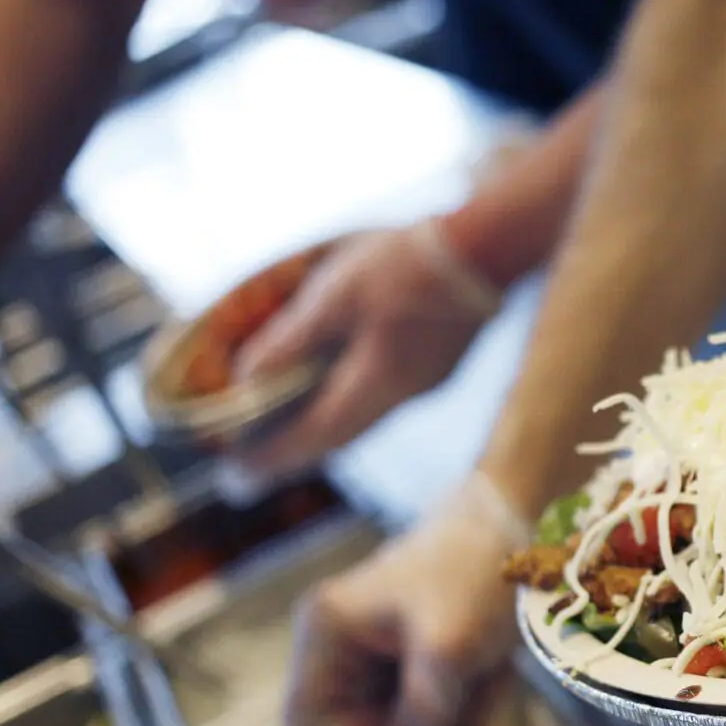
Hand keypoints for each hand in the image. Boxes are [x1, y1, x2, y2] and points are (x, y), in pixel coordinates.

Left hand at [218, 218, 501, 490]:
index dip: (274, 458)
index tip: (239, 478)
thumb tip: (246, 376)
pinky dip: (347, 404)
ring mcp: (425, 382)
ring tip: (286, 434)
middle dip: (294, 452)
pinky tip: (333, 391)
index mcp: (377, 383)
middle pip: (339, 437)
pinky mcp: (437, 364)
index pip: (316, 436)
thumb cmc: (404, 264)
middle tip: (254, 466)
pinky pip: (381, 398)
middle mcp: (402, 396)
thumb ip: (291, 336)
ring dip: (321, 430)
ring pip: (362, 419)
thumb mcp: (335, 293)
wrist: (485, 246)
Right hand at [286, 472, 530, 725]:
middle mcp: (341, 648)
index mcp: (327, 631)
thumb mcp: (449, 651)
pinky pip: (436, 719)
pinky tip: (493, 674)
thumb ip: (420, 720)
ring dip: (456, 722)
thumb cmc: (475, 569)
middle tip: (472, 705)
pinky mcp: (416, 668)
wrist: (521, 520)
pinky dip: (469, 708)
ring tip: (489, 675)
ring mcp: (379, 660)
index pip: (308, 722)